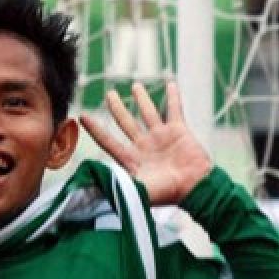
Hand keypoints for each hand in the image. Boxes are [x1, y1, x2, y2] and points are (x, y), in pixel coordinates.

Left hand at [78, 80, 211, 205]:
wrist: (196, 189)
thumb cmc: (167, 193)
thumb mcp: (137, 190)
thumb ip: (115, 183)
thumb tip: (90, 180)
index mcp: (132, 159)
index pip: (108, 141)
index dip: (95, 130)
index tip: (82, 116)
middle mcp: (144, 146)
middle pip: (126, 122)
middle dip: (117, 108)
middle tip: (108, 94)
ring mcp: (161, 137)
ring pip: (148, 113)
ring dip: (142, 99)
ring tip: (135, 86)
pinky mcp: (179, 132)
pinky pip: (174, 110)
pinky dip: (173, 97)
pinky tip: (170, 84)